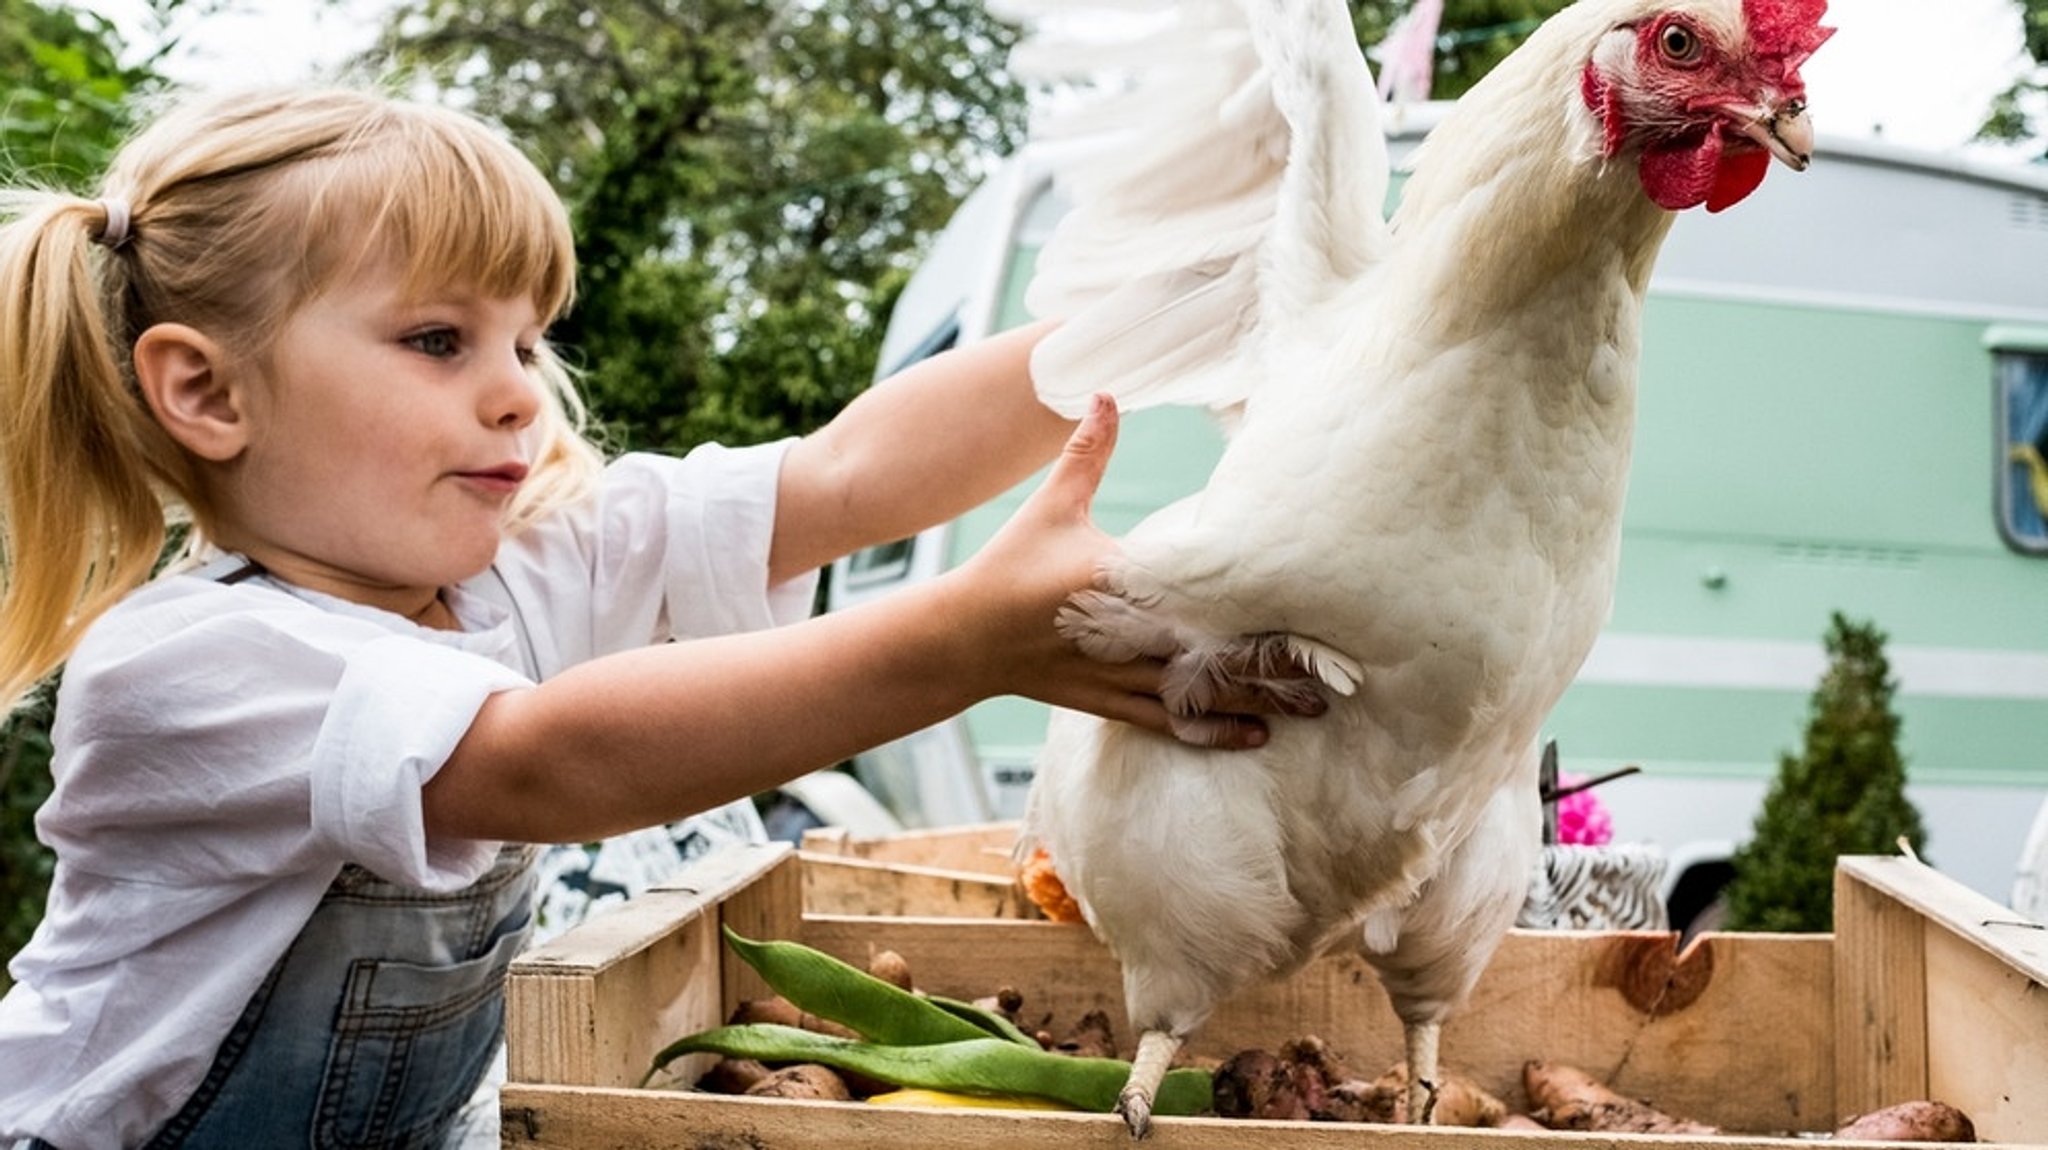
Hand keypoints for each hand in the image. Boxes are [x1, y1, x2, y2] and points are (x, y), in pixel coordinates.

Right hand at [950, 396, 1327, 749]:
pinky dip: (1214, 731)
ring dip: (1260, 702)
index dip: (1257, 603)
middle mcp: (1128, 636)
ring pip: (1203, 695)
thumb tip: (1107, 392)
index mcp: (1120, 583)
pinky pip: (1172, 722)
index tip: (1311, 601)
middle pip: (1218, 654)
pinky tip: (1255, 737)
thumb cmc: (1009, 568)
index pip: (1201, 594)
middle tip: (1339, 674)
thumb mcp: (1052, 507)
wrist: (963, 639)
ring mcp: (1121, 675)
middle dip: (1278, 665)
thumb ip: (1086, 452)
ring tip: (1314, 709)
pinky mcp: (1111, 702)